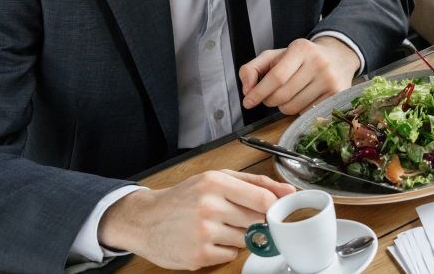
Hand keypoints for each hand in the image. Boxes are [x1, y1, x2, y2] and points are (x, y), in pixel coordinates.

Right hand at [98, 170, 294, 269]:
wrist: (145, 220)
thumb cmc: (184, 197)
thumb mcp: (217, 179)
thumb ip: (256, 183)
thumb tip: (288, 191)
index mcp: (215, 183)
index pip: (262, 198)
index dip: (274, 206)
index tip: (276, 208)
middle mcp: (209, 207)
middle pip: (256, 220)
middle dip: (254, 219)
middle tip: (237, 216)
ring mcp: (203, 233)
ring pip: (246, 239)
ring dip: (240, 235)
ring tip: (219, 226)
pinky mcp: (199, 255)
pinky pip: (231, 254)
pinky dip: (226, 249)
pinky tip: (210, 239)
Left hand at [239, 37, 359, 114]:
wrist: (338, 57)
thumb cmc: (302, 58)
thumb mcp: (276, 55)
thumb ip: (252, 68)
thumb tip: (247, 89)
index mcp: (301, 49)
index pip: (276, 77)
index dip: (259, 92)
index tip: (248, 102)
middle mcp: (318, 63)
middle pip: (283, 95)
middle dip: (269, 100)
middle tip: (270, 96)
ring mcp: (330, 79)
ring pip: (293, 107)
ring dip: (284, 107)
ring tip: (290, 95)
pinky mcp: (337, 94)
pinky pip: (307, 113)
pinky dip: (299, 110)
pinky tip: (304, 99)